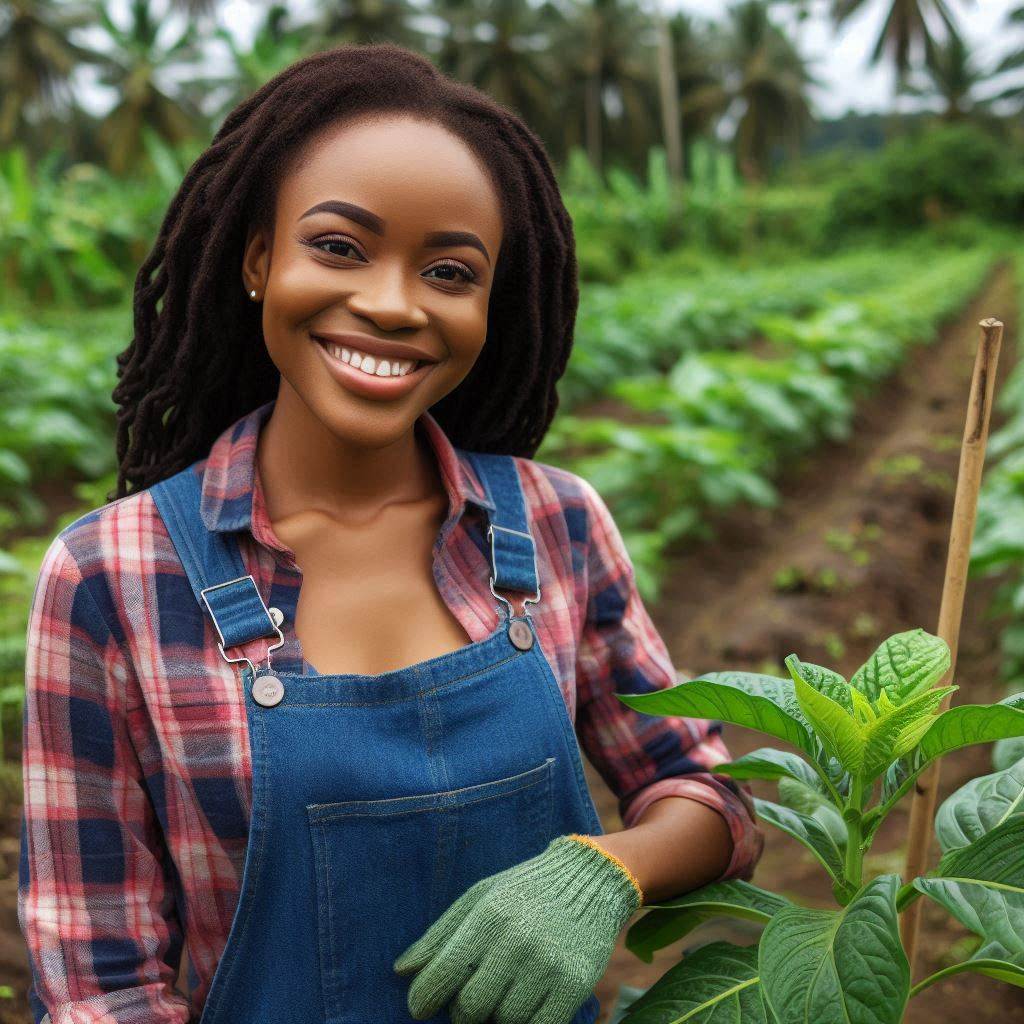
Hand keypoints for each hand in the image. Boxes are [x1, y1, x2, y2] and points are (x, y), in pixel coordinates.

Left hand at [392, 834, 642, 1023]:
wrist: (590, 878)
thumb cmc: (525, 889)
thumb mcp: (480, 897)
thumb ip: (439, 934)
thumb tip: (401, 971)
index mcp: (488, 916)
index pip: (441, 975)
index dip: (423, 1000)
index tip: (421, 1007)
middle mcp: (516, 940)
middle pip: (470, 1007)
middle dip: (462, 1011)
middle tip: (470, 1000)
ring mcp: (548, 964)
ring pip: (504, 1020)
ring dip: (498, 1014)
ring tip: (504, 992)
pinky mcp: (575, 983)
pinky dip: (528, 1022)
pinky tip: (527, 1004)